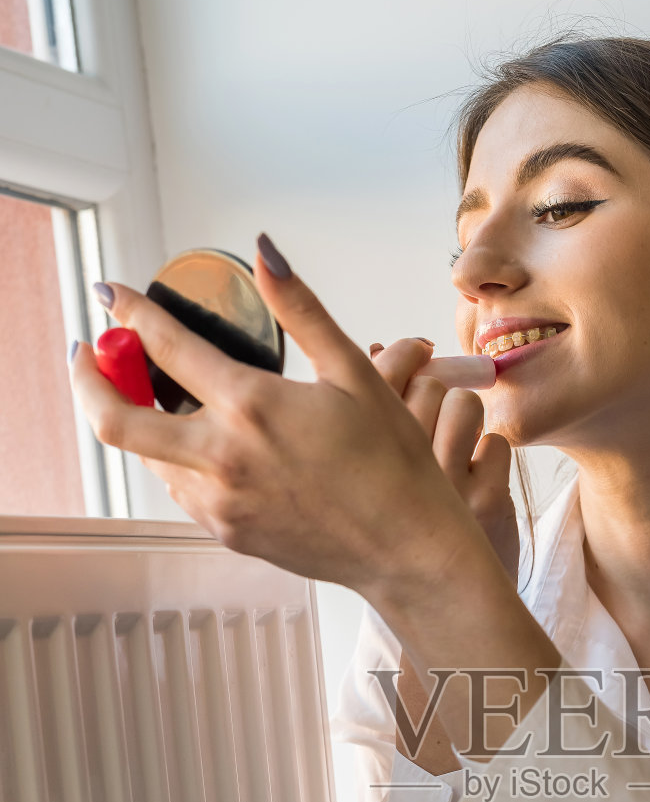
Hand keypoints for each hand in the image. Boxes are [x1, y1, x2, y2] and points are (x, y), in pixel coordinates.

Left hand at [67, 247, 493, 612]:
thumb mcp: (355, 373)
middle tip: (90, 355)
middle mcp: (224, 458)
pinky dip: (179, 462)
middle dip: (90, 380)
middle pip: (116, 419)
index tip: (115, 297)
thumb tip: (265, 252)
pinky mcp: (228, 532)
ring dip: (146, 423)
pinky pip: (182, 492)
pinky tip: (210, 448)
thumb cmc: (394, 466)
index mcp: (253, 407)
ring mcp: (221, 502)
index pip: (164, 346)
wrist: (408, 549)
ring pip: (148, 459)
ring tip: (165, 400)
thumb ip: (301, 309)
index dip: (131, 313)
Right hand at [370, 339, 518, 585]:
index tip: (414, 354)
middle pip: (426, 385)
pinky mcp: (487, 500)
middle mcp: (394, 473)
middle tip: (436, 414)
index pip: (377, 375)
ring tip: (457, 449)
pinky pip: (496, 442)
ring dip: (466, 420)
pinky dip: (490, 457)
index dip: (401, 355)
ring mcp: (443, 487)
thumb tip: (377, 346)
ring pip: (464, 405)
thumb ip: (369, 414)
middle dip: (435, 390)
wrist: (438, 605)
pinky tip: (475, 483)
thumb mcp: (368, 476)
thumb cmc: (398, 533)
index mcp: (356, 461)